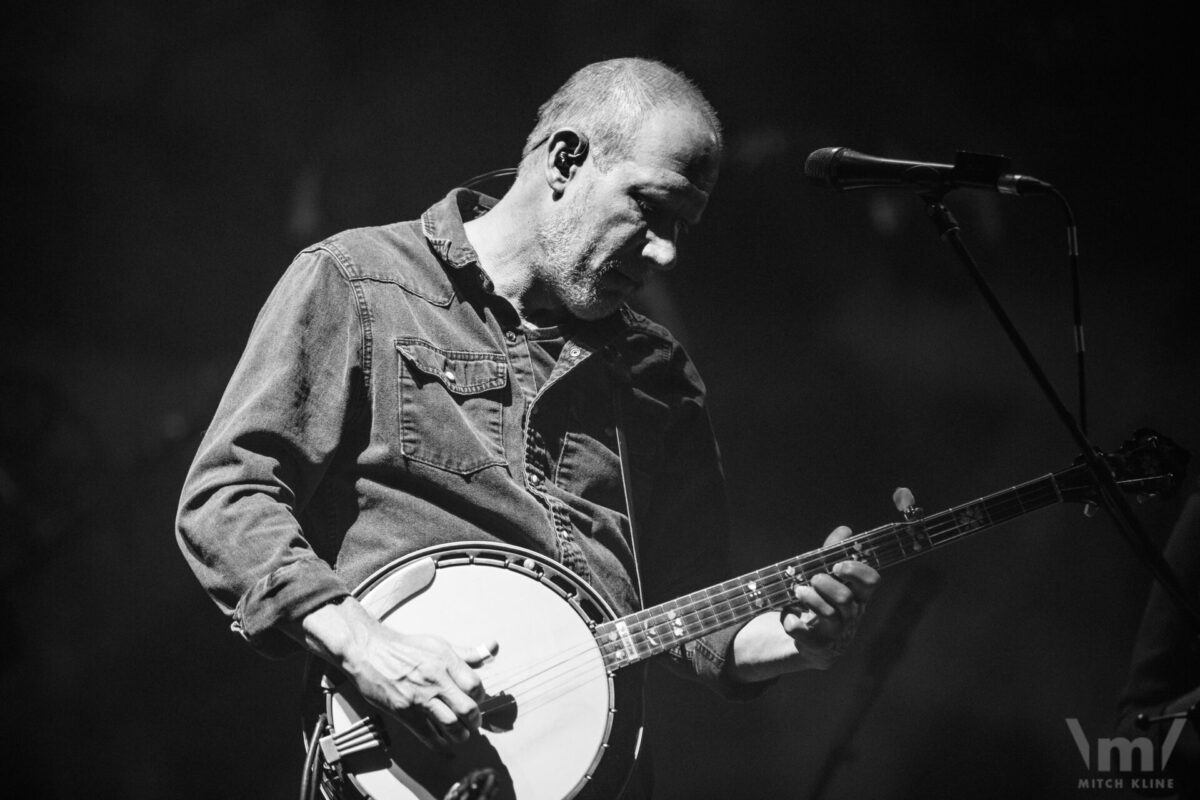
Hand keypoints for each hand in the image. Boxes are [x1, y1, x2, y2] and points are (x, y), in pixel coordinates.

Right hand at [298, 598, 498, 745]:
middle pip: (467, 708)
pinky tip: (445, 746)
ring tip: (461, 734)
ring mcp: (419, 697)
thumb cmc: (406, 648)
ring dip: (461, 734)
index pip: (475, 685)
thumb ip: (467, 653)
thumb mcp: (439, 644)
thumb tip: (494, 649)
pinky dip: (440, 745)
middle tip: (474, 723)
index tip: (476, 700)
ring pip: (451, 725)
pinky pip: (428, 735)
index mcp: (445, 660)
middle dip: (475, 720)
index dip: (481, 696)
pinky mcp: (404, 712)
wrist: (369, 652)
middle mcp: (435, 678)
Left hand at [729, 525, 880, 681]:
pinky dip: (792, 622)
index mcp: (858, 595)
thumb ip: (833, 554)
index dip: (856, 570)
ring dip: (809, 599)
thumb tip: (845, 530)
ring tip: (797, 592)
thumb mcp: (826, 578)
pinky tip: (788, 615)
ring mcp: (837, 634)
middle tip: (812, 579)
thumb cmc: (820, 603)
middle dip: (825, 584)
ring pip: (828, 615)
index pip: (872, 581)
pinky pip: (805, 635)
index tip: (837, 565)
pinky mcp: (819, 648)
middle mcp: (852, 615)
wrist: (807, 642)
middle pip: (846, 598)